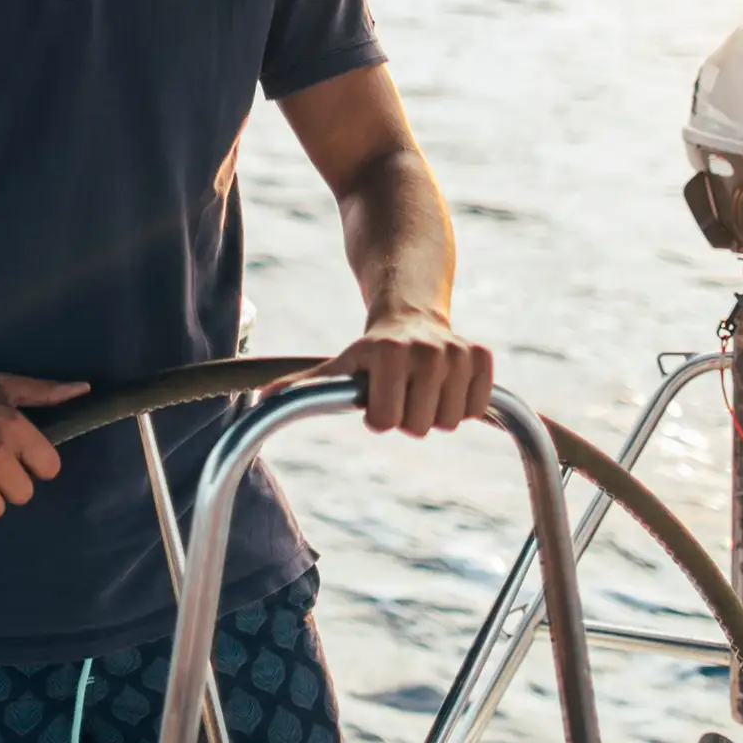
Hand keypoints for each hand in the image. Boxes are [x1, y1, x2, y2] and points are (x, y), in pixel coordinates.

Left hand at [270, 311, 493, 436]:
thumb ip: (303, 387)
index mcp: (386, 354)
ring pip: (450, 422)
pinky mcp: (482, 356)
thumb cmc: (369, 353)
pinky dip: (464, 404)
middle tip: (402, 392)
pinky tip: (447, 385)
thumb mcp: (338, 368)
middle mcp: (425, 350)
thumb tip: (260, 401)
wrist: (410, 315)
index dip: (379, 416)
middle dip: (408, 416)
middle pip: (420, 427)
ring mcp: (457, 353)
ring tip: (422, 387)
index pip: (385, 423)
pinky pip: (479, 407)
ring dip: (435, 412)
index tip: (377, 397)